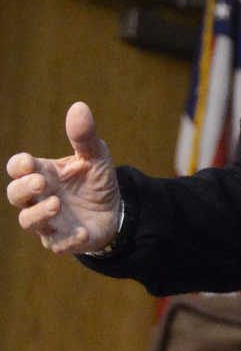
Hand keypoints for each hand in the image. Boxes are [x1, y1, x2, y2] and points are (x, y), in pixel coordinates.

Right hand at [6, 102, 119, 254]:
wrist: (115, 209)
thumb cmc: (95, 179)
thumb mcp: (96, 155)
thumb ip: (84, 136)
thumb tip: (79, 106)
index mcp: (43, 173)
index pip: (18, 168)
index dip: (19, 166)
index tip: (29, 162)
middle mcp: (39, 197)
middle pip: (15, 194)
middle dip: (24, 189)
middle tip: (41, 183)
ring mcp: (48, 220)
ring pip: (28, 221)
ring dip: (39, 214)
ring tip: (56, 204)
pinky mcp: (63, 240)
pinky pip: (57, 244)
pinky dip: (67, 239)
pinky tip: (81, 232)